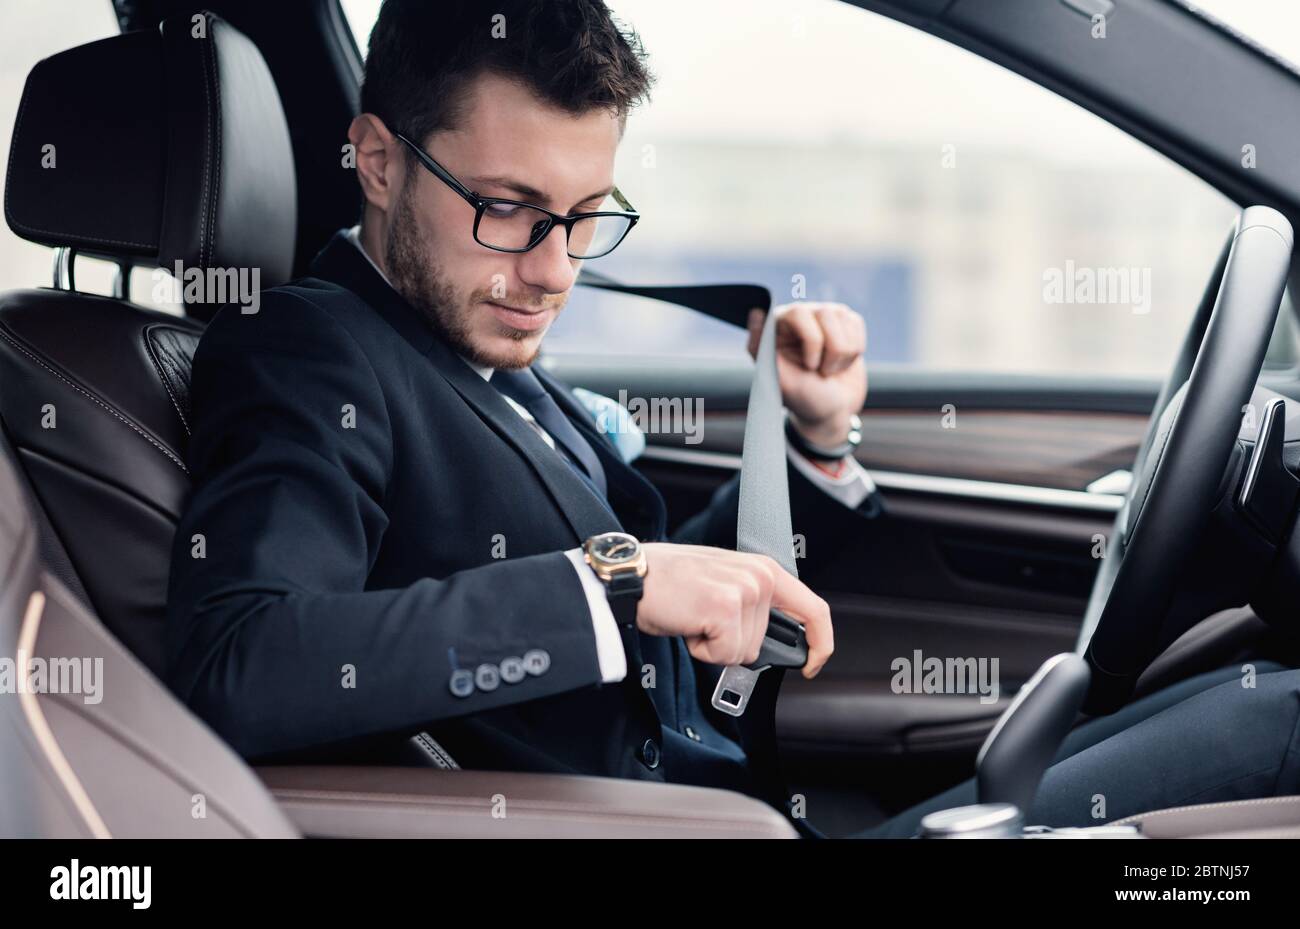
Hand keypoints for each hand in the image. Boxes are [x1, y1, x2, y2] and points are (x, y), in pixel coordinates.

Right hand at [636, 542, 832, 677]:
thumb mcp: (723, 582)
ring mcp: (745, 592)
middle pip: (763, 644)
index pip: (813, 609)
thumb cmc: (669, 581)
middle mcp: (760, 577)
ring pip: (743, 652)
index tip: (812, 664)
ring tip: (694, 618)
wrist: (634, 576)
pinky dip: (702, 650)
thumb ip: (753, 604)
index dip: (819, 643)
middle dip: (733, 644)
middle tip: (705, 620)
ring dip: (714, 646)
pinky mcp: (726, 609)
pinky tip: (688, 624)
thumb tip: (768, 643)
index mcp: (764, 570)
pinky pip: (724, 655)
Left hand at [747, 302, 866, 446]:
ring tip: (828, 368)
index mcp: (777, 327)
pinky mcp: (844, 324)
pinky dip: (854, 350)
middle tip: (819, 371)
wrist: (832, 412)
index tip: (808, 367)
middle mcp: (799, 316)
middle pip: (826, 313)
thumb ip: (761, 347)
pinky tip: (840, 362)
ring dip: (842, 353)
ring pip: (844, 318)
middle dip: (830, 350)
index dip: (811, 342)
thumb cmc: (803, 398)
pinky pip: (857, 323)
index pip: (799, 313)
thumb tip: (755, 312)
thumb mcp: (779, 378)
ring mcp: (822, 318)